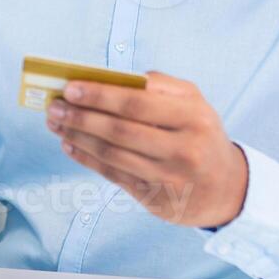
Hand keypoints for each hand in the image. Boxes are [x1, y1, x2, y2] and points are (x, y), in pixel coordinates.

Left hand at [45, 71, 247, 227]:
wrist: (225, 187)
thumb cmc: (200, 133)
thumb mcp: (194, 102)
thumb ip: (159, 85)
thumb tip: (109, 79)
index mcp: (194, 117)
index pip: (138, 103)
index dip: (100, 95)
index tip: (70, 88)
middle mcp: (184, 149)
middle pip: (121, 131)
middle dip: (81, 117)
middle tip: (53, 107)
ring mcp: (169, 178)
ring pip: (113, 155)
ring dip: (78, 137)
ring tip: (55, 123)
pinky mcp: (156, 199)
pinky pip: (114, 175)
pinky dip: (87, 159)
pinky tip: (69, 145)